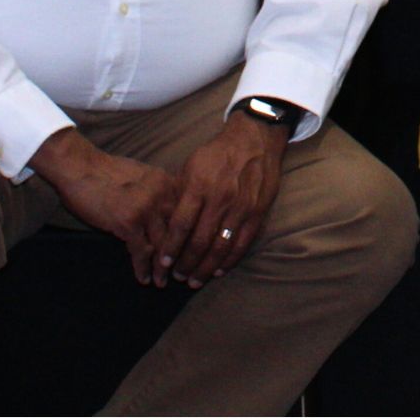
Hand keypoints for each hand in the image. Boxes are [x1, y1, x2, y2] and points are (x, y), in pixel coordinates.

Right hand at [28, 131, 182, 283]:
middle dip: (181, 256)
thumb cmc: (108, 172)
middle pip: (179, 232)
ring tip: (163, 282)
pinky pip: (141, 251)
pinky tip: (143, 278)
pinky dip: (142, 268)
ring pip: (162, 245)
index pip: (188, 214)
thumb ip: (159, 192)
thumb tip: (169, 214)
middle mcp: (162, 194)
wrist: (80, 167)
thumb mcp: (143, 176)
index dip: (191, 236)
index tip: (193, 254)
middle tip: (182, 273)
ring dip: (162, 268)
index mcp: (167, 182)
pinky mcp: (128, 222)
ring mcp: (146, 208)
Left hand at [155, 113, 288, 286]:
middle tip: (177, 277)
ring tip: (194, 280)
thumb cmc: (217, 153)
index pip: (181, 225)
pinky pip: (242, 243)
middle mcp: (220, 198)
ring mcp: (241, 207)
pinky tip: (218, 271)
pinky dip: (229, 261)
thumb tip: (165, 222)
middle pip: (199, 241)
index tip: (162, 262)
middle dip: (186, 263)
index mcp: (199, 185)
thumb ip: (180, 193)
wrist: (255, 139)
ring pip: (220, 247)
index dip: (170, 247)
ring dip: (205, 268)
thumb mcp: (191, 165)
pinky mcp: (257, 212)